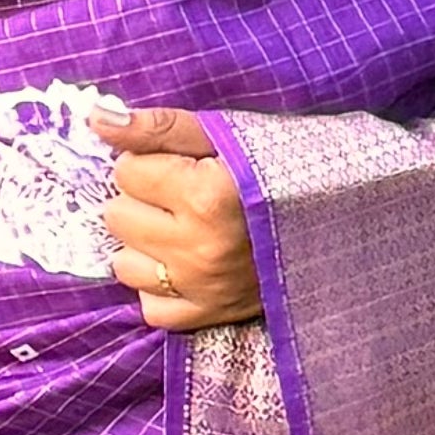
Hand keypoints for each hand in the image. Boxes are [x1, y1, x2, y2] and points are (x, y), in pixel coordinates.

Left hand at [96, 103, 261, 335]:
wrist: (337, 221)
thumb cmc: (278, 169)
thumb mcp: (223, 135)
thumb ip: (157, 127)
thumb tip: (96, 118)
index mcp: (204, 195)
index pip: (125, 172)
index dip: (150, 164)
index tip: (181, 167)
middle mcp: (198, 247)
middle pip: (117, 216)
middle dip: (142, 202)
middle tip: (181, 198)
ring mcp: (201, 288)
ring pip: (124, 264)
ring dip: (145, 246)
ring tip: (180, 232)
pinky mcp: (208, 315)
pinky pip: (150, 306)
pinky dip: (160, 287)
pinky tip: (184, 266)